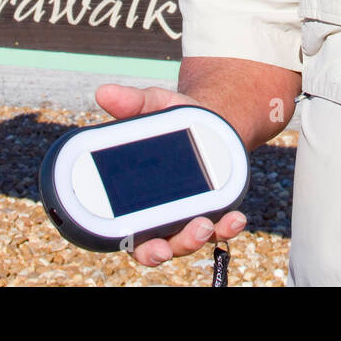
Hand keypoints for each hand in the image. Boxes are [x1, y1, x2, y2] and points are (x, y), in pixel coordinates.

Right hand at [93, 83, 248, 266]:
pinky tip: (236, 217)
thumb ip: (132, 102)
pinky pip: (219, 227)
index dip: (140, 246)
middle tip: (194, 230)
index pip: (132, 234)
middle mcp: (161, 214)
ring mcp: (188, 214)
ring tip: (211, 223)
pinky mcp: (214, 208)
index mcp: (136, 199)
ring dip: (201, 238)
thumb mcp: (154, 105)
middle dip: (178, 245)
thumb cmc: (172, 117)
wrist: (209, 117)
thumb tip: (104, 93)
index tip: (152, 247)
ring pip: (191, 240)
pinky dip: (227, 226)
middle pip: (165, 245)